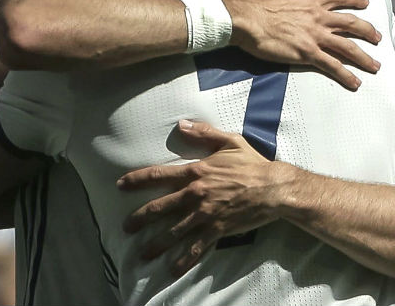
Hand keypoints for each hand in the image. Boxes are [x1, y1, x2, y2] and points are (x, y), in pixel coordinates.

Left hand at [118, 120, 295, 275]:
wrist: (273, 188)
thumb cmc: (252, 164)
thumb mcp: (230, 141)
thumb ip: (204, 133)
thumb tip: (181, 125)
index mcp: (196, 171)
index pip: (159, 175)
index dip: (137, 180)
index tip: (120, 185)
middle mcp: (195, 193)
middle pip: (160, 208)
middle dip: (140, 218)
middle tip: (127, 227)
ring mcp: (205, 214)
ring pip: (173, 231)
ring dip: (156, 244)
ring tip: (144, 253)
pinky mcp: (216, 229)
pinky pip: (196, 247)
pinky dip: (183, 260)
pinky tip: (173, 269)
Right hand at [227, 0, 381, 90]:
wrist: (244, 20)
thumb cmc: (254, 0)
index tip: (366, 3)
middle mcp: (318, 17)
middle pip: (352, 24)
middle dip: (368, 31)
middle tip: (378, 38)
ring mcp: (315, 36)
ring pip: (348, 47)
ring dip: (364, 57)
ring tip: (376, 65)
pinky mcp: (307, 54)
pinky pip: (332, 66)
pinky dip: (346, 76)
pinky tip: (356, 83)